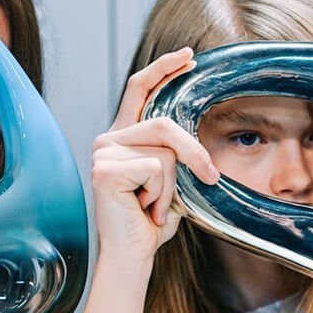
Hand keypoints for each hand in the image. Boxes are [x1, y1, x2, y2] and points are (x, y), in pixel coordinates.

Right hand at [91, 47, 219, 261]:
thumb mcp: (169, 180)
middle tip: (209, 176)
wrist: (132, 256)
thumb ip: (174, 153)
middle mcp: (107, 139)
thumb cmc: (150, 221)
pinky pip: (157, 169)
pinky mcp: (106, 170)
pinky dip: (162, 195)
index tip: (188, 56)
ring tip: (153, 205)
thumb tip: (196, 136)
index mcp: (121, 137)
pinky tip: (143, 209)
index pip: (139, 89)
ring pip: (165, 151)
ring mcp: (103, 153)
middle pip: (164, 123)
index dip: (163, 69)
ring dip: (172, 185)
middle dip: (193, 152)